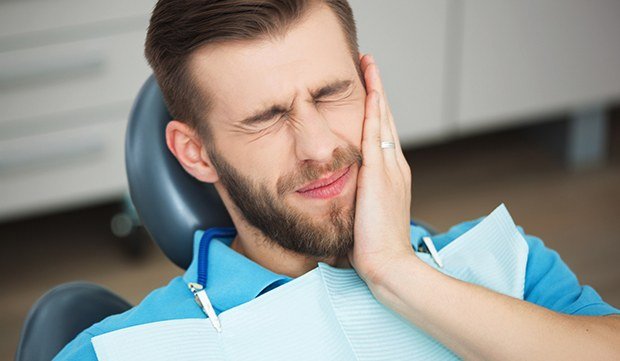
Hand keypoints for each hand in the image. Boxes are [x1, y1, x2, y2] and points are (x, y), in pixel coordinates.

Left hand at [348, 53, 415, 285]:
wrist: (389, 264)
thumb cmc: (374, 246)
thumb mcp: (367, 214)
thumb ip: (361, 197)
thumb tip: (347, 191)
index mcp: (392, 176)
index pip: (383, 135)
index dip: (377, 110)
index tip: (369, 91)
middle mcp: (395, 167)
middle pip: (386, 120)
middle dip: (378, 91)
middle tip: (370, 65)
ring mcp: (390, 169)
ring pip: (383, 120)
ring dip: (376, 91)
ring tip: (370, 66)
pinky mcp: (380, 175)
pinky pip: (376, 135)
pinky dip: (374, 111)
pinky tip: (371, 92)